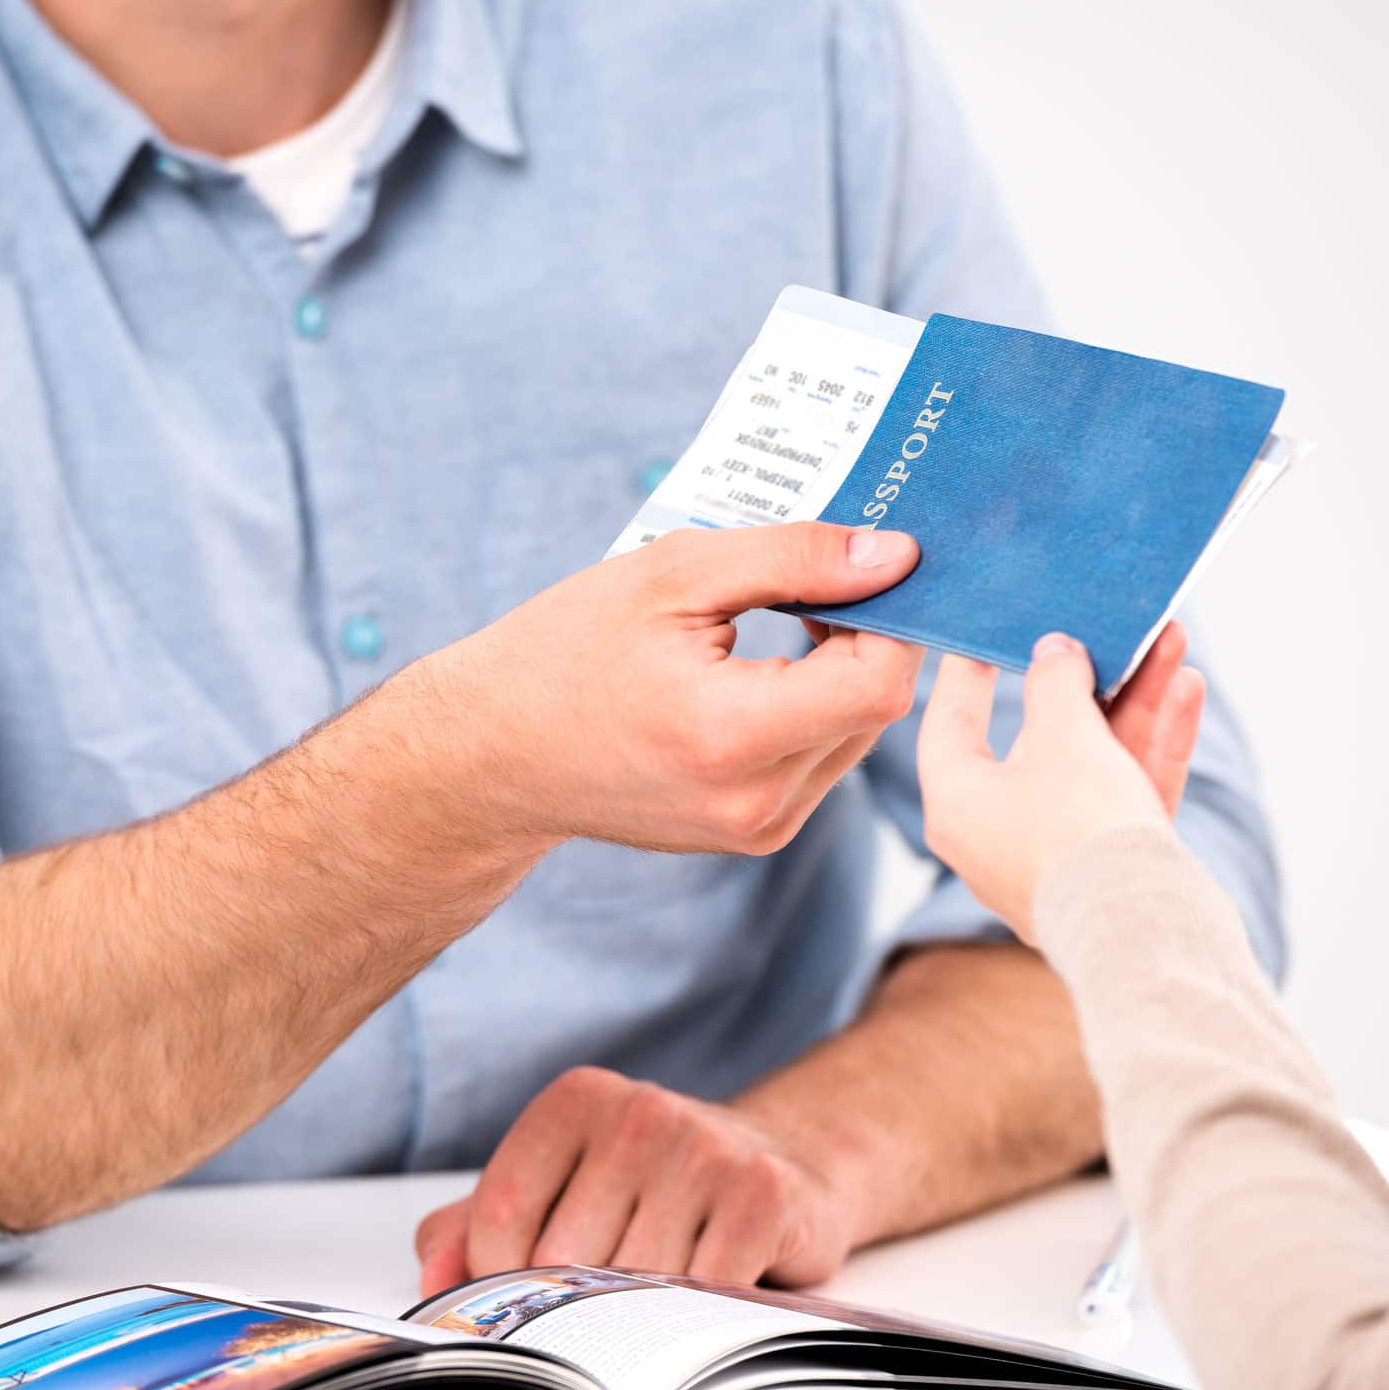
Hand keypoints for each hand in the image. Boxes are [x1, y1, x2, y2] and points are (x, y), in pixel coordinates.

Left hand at [412, 1065, 854, 1295]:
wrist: (785, 1166)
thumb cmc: (655, 1189)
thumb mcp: (559, 1191)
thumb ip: (474, 1228)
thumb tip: (433, 1281)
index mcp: (576, 1101)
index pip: (500, 1216)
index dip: (502, 1279)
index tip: (531, 1293)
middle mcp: (638, 1111)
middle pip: (563, 1259)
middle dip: (577, 1304)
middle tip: (609, 1301)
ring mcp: (704, 1149)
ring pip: (632, 1285)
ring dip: (642, 1315)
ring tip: (663, 1292)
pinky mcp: (763, 1194)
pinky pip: (702, 1294)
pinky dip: (698, 1318)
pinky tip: (707, 1295)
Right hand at [423, 523, 924, 857]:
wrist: (492, 755)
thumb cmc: (567, 650)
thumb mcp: (673, 574)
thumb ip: (793, 558)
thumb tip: (896, 554)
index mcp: (732, 736)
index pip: (881, 683)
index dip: (889, 615)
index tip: (852, 566)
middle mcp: (756, 802)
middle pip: (877, 708)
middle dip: (865, 635)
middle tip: (808, 581)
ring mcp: (758, 830)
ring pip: (859, 735)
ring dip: (842, 671)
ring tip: (779, 622)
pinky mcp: (755, 836)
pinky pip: (824, 761)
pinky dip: (814, 707)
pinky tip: (760, 671)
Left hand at [913, 623, 1206, 942]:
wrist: (1144, 933)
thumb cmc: (1080, 827)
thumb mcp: (1063, 735)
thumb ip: (1056, 683)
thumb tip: (1053, 652)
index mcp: (958, 804)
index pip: (950, 723)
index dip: (968, 673)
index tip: (983, 634)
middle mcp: (998, 833)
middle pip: (1040, 737)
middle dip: (1088, 680)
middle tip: (1109, 630)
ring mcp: (1056, 855)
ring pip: (1095, 761)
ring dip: (1135, 701)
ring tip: (1168, 641)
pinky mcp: (1107, 870)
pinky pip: (1125, 794)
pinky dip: (1154, 745)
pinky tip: (1187, 690)